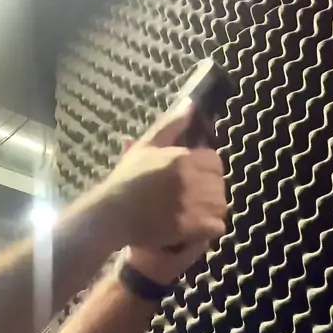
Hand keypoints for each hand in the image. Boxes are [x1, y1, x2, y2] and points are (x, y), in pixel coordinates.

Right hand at [99, 99, 226, 271]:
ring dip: (210, 210)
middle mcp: (193, 179)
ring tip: (192, 214)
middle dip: (208, 191)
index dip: (206, 170)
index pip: (215, 161)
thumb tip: (191, 104)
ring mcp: (195, 204)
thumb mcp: (146, 146)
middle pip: (219, 184)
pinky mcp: (193, 227)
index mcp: (184, 158)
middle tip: (190, 199)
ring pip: (220, 205)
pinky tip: (192, 227)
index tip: (192, 178)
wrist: (112, 214)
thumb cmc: (126, 180)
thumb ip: (171, 125)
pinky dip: (208, 229)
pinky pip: (217, 226)